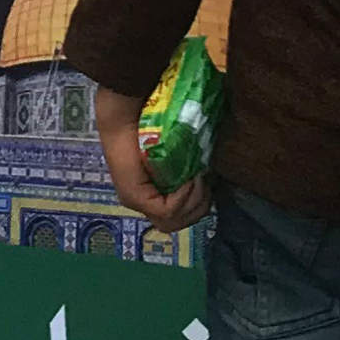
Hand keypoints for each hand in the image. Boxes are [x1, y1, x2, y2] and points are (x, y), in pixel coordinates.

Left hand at [94, 84, 209, 231]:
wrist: (127, 115)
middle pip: (179, 224)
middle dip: (199, 206)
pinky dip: (183, 198)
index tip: (205, 181)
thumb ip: (190, 175)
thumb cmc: (155, 131)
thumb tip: (212, 185)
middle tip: (203, 181)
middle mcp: (142, 204)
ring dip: (193, 201)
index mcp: (153, 197)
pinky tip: (188, 181)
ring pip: (174, 222)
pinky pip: (167, 211)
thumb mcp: (179, 158)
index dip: (199, 205)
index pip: (182, 220)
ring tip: (195, 179)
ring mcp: (136, 202)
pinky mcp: (134, 197)